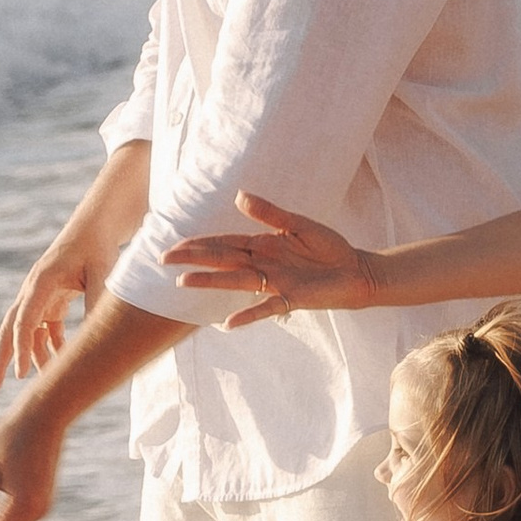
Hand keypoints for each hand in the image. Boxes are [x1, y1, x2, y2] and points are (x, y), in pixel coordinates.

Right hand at [0, 148, 151, 390]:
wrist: (98, 224)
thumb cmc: (99, 246)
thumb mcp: (102, 274)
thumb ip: (96, 304)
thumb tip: (95, 340)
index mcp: (42, 281)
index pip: (26, 321)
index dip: (23, 349)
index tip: (22, 376)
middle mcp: (34, 289)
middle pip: (10, 329)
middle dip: (0, 359)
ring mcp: (40, 294)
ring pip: (26, 332)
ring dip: (30, 357)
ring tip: (38, 383)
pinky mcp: (51, 298)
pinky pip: (44, 328)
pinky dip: (50, 345)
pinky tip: (61, 361)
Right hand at [160, 192, 374, 326]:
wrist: (356, 271)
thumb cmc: (328, 247)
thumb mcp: (299, 223)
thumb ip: (270, 212)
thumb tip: (239, 196)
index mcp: (263, 244)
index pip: (225, 242)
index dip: (200, 243)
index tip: (174, 246)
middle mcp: (263, 264)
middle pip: (222, 260)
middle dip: (194, 259)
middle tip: (165, 260)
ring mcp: (274, 282)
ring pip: (236, 281)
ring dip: (210, 282)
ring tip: (184, 283)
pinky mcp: (291, 298)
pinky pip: (265, 308)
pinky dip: (247, 315)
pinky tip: (228, 324)